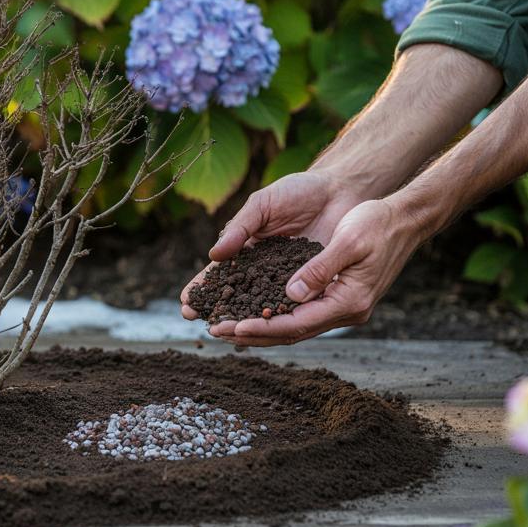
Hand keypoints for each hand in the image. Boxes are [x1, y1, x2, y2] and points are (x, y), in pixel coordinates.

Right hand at [180, 171, 364, 320]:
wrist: (340, 190)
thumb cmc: (299, 191)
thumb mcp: (263, 204)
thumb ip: (240, 227)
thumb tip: (214, 254)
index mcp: (247, 250)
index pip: (219, 274)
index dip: (203, 289)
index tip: (187, 304)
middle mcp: (264, 270)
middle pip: (238, 297)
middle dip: (221, 314)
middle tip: (207, 327)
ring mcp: (289, 280)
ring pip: (265, 307)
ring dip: (249, 323)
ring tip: (232, 336)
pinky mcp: (315, 285)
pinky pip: (297, 305)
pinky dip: (284, 318)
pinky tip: (271, 330)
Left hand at [207, 198, 425, 345]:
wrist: (404, 218)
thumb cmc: (377, 223)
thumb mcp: (348, 241)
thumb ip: (319, 269)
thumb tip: (290, 295)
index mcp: (350, 302)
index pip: (297, 324)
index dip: (263, 326)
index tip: (232, 327)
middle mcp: (345, 311)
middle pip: (291, 331)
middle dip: (252, 333)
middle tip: (215, 332)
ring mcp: (342, 306)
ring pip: (293, 326)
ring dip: (259, 327)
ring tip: (224, 327)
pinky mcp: (336, 296)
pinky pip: (300, 312)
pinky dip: (274, 313)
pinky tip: (250, 310)